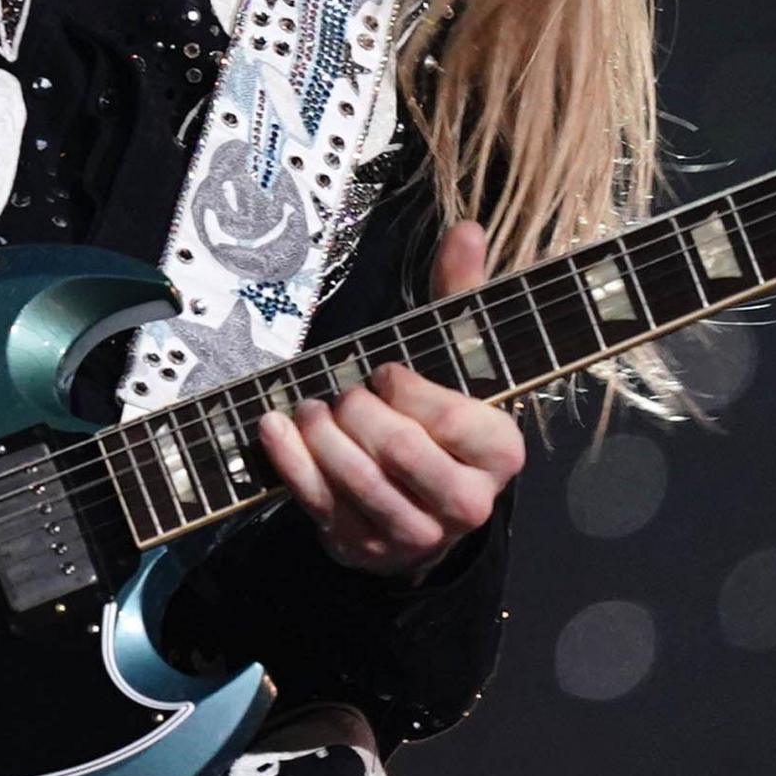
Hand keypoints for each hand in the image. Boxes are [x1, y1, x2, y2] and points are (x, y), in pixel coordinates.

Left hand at [254, 220, 524, 579]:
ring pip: (357, 481)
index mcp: (501, 451)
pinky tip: (275, 426)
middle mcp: (467, 503)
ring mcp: (415, 534)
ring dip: (321, 435)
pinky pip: (318, 503)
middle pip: (398, 449)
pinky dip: (289, 460)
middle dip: (357, 410)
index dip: (404, 388)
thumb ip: (460, 296)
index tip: (385, 373)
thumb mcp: (457, 359)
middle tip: (343, 393)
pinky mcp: (364, 548)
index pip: (446, 415)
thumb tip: (466, 228)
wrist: (425, 508)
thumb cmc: (441, 421)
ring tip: (312, 406)